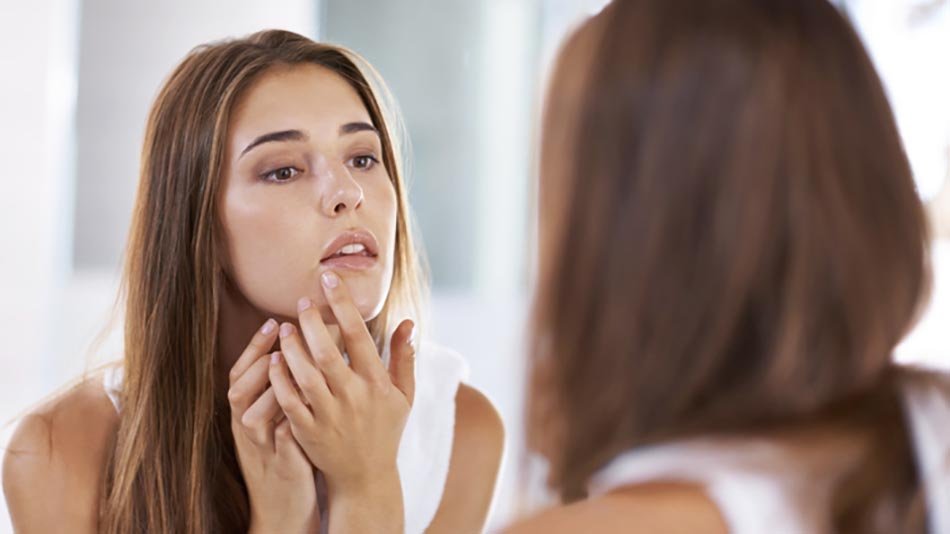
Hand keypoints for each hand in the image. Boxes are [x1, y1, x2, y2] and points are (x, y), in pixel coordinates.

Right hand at [228, 319, 319, 533]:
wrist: (285, 509)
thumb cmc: (289, 454)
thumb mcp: (282, 418)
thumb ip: (289, 385)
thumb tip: (311, 342)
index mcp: (248, 414)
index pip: (242, 374)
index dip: (255, 348)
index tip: (273, 321)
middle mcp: (248, 430)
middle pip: (240, 390)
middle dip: (259, 361)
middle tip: (283, 336)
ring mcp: (262, 449)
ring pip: (253, 416)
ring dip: (269, 390)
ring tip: (286, 366)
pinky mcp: (281, 468)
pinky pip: (279, 443)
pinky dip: (287, 426)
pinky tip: (303, 406)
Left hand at [270, 270, 415, 532]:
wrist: (366, 478)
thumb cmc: (385, 430)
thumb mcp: (404, 395)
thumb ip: (404, 357)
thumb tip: (407, 322)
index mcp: (378, 384)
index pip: (358, 335)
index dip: (342, 304)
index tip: (328, 279)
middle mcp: (354, 398)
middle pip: (327, 352)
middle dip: (311, 322)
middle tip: (301, 302)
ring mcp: (330, 416)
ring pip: (306, 375)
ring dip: (292, 348)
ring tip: (284, 328)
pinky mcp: (309, 432)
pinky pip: (290, 402)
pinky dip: (280, 380)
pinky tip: (273, 361)